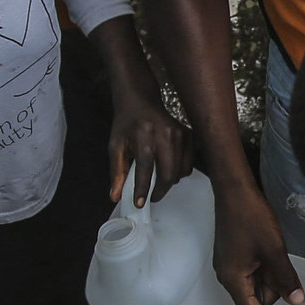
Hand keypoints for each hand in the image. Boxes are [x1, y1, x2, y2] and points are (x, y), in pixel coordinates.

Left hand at [110, 91, 189, 207]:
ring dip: (169, 182)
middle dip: (159, 191)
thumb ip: (117, 172)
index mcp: (144, 135)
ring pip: (179, 172)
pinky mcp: (189, 135)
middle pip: (168, 174)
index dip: (143, 189)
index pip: (145, 169)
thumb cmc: (126, 124)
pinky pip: (188, 164)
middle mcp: (165, 134)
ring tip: (157, 179)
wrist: (140, 100)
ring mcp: (180, 134)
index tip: (140, 203)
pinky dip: (179, 172)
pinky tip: (168, 168)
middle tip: (151, 196)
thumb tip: (116, 196)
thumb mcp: (115, 146)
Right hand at [213, 179, 304, 304]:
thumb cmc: (251, 217)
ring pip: (258, 284)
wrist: (233, 190)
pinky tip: (268, 247)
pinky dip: (265, 266)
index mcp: (234, 280)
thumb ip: (285, 279)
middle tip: (278, 260)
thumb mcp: (274, 250)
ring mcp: (229, 266)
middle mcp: (228, 277)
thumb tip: (297, 301)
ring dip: (271, 273)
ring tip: (271, 248)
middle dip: (275, 287)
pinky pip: (254, 272)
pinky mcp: (233, 257)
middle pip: (258, 299)